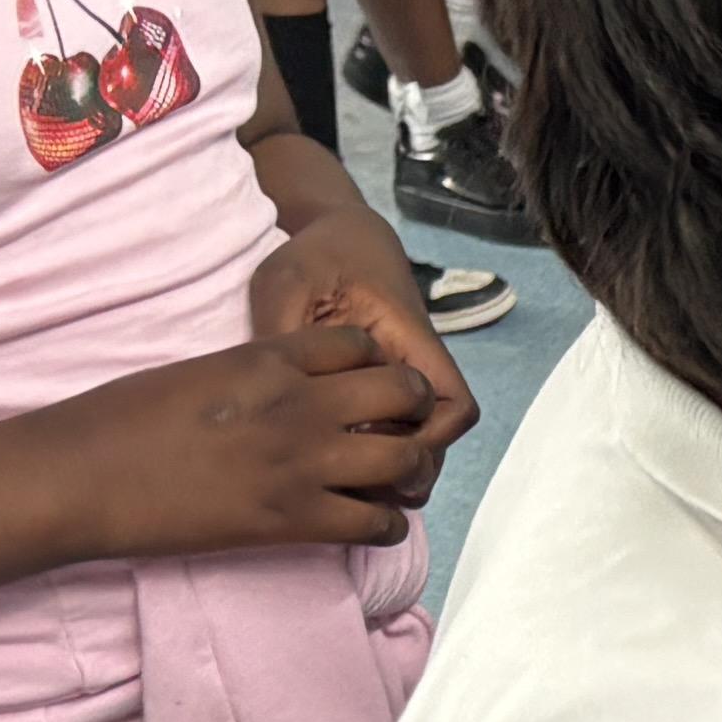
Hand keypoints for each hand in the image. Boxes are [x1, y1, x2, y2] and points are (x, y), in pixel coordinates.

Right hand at [48, 317, 455, 560]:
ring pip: (405, 460)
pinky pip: (377, 524)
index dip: (375, 363)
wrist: (82, 477)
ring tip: (390, 480)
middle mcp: (299, 405)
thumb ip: (250, 374)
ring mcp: (301, 463)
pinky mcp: (292, 521)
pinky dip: (384, 525)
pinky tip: (367, 522)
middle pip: (404, 394)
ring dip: (408, 470)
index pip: (360, 344)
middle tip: (398, 429)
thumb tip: (274, 387)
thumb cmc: (119, 420)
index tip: (368, 385)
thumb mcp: (197, 372)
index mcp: (269, 359)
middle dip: (412, 410)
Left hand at [243, 196, 478, 482]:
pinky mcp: (382, 391)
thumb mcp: (287, 284)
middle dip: (406, 469)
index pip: (452, 406)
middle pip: (440, 440)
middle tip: (352, 486)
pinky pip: (395, 433)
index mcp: (408, 342)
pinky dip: (372, 455)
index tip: (373, 446)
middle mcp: (416, 370)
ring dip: (389, 468)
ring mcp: (402, 383)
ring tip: (339, 484)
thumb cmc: (317, 258)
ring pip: (419, 444)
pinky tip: (331, 462)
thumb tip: (269, 399)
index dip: (428, 439)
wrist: (338, 235)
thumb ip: (282, 336)